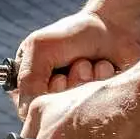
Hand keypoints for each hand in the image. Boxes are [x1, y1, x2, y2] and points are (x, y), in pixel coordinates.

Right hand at [11, 7, 139, 108]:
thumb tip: (25, 113)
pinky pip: (100, 105)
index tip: (58, 76)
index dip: (46, 96)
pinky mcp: (98, 101)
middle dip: (71, 85)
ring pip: (78, 108)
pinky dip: (102, 83)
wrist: (114, 25)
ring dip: (87, 81)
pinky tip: (105, 67)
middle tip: (80, 62)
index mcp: (30, 79)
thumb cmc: (74, 32)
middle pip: (56, 110)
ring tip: (91, 62)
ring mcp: (75, 97)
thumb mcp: (41, 48)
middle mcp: (51, 92)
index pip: (28, 107)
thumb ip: (28, 79)